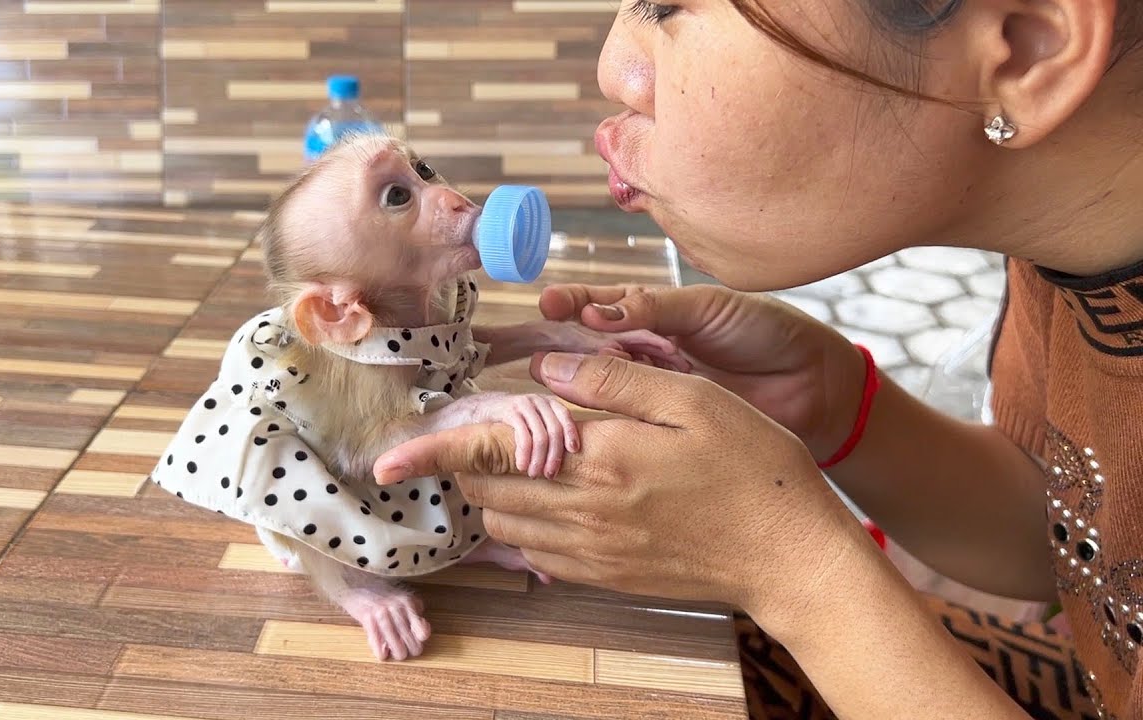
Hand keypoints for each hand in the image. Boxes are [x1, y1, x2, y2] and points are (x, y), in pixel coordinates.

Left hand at [373, 352, 872, 615]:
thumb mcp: (691, 400)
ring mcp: (592, 553)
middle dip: (465, 463)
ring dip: (493, 494)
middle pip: (487, 492)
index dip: (431, 452)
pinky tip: (552, 502)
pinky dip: (524, 527)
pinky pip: (537, 556)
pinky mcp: (607, 577)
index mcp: (597, 462)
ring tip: (515, 460)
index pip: (491, 453)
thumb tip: (546, 367)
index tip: (386, 459)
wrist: (791, 556)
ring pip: (506, 526)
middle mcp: (582, 514)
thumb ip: (612, 382)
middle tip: (476, 430)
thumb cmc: (753, 468)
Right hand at [455, 391, 578, 478]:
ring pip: (540, 435)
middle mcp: (537, 401)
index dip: (571, 433)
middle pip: (554, 430)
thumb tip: (568, 460)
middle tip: (549, 475)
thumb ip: (547, 433)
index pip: (565, 416)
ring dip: (539, 458)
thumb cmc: (508, 423)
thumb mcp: (531, 424)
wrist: (475, 412)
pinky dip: (525, 453)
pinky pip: (523, 435)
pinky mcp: (508, 411)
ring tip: (533, 474)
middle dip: (554, 455)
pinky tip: (521, 466)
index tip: (574, 452)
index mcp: (547, 403)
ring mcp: (522, 404)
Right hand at [539, 284, 865, 461]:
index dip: (568, 304)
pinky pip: (619, 424)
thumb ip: (656, 308)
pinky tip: (571, 427)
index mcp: (650, 316)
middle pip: (582, 349)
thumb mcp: (709, 309)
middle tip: (522, 351)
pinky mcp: (660, 431)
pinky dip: (593, 424)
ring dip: (568, 387)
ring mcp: (648, 394)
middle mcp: (641, 354)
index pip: (595, 305)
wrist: (813, 388)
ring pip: (593, 388)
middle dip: (551, 348)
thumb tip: (599, 311)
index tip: (548, 305)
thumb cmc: (766, 335)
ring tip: (543, 388)